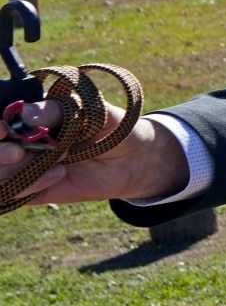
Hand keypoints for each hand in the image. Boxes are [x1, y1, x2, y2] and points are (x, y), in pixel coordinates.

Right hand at [0, 107, 188, 207]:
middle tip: (19, 153)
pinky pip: (10, 195)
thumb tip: (23, 112)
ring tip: (56, 161)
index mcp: (25, 117)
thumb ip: (59, 110)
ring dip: (12, 171)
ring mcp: (21, 167)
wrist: (132, 159)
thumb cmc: (110, 127)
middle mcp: (16, 142)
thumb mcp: (92, 111)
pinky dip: (28, 187)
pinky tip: (59, 175)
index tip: (3, 129)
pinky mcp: (30, 191)